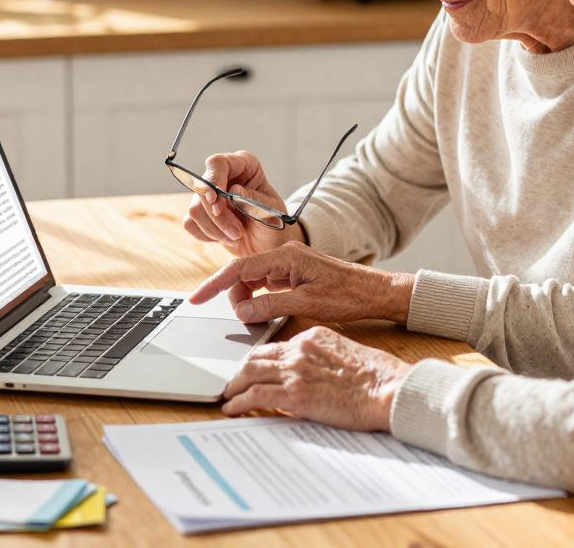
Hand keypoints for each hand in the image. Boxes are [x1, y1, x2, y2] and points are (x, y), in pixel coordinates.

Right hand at [181, 151, 304, 256]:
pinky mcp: (200, 213)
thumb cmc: (274, 225)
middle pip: (202, 188)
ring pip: (195, 209)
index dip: (213, 180)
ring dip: (215, 229)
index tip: (216, 201)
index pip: (219, 163)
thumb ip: (254, 201)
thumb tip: (235, 190)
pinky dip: (208, 235)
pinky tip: (225, 238)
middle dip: (218, 216)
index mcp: (244, 165)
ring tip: (236, 237)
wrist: (268, 245)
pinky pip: (190, 223)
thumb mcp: (272, 213)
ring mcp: (209, 194)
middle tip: (237, 233)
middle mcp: (224, 176)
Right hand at [188, 241, 413, 324]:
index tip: (196, 298)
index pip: (239, 267)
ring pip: (256, 279)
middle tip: (239, 318)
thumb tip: (241, 312)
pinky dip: (261, 297)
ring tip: (253, 318)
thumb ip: (269, 307)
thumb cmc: (348, 295)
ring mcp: (292, 264)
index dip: (214, 284)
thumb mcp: (306, 304)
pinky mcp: (298, 273)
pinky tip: (264, 312)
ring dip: (248, 298)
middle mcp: (286, 255)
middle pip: (244, 273)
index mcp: (286, 256)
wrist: (377, 292)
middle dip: (234, 295)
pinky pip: (269, 283)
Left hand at [222, 326, 411, 430]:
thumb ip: (323, 358)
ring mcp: (295, 371)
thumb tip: (312, 373)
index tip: (255, 367)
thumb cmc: (378, 377)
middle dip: (241, 370)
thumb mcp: (347, 354)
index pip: (277, 345)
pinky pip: (255, 396)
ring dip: (235, 385)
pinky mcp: (293, 394)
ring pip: (250, 373)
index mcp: (313, 336)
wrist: (388, 389)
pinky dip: (239, 402)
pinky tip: (232, 409)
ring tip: (228, 395)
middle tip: (233, 381)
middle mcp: (299, 349)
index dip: (262, 358)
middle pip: (257, 356)